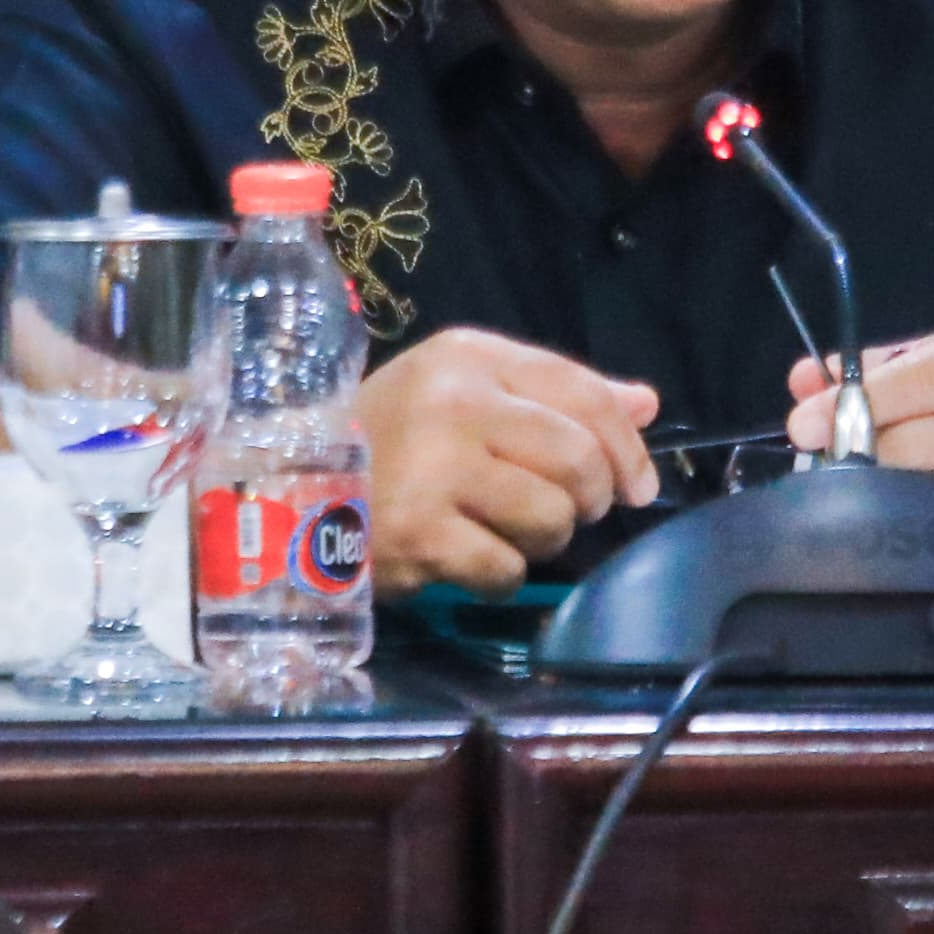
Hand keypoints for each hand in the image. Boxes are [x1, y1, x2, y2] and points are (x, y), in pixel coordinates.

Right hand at [358, 329, 662, 596]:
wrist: (287, 491)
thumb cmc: (387, 439)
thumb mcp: (463, 392)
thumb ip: (556, 396)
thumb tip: (647, 404)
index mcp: (466, 357)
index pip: (582, 393)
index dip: (627, 445)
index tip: (634, 485)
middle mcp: (453, 404)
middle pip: (578, 460)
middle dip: (586, 499)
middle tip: (561, 512)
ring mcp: (434, 469)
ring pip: (551, 519)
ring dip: (540, 540)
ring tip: (499, 531)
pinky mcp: (420, 533)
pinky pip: (507, 569)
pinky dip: (496, 575)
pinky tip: (461, 558)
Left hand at [785, 328, 933, 513]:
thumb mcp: (925, 371)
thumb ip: (863, 372)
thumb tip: (803, 379)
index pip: (913, 376)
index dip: (856, 402)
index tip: (802, 426)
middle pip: (914, 437)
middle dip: (858, 452)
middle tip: (817, 463)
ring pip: (926, 485)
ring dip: (882, 491)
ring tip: (854, 492)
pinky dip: (915, 520)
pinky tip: (898, 518)